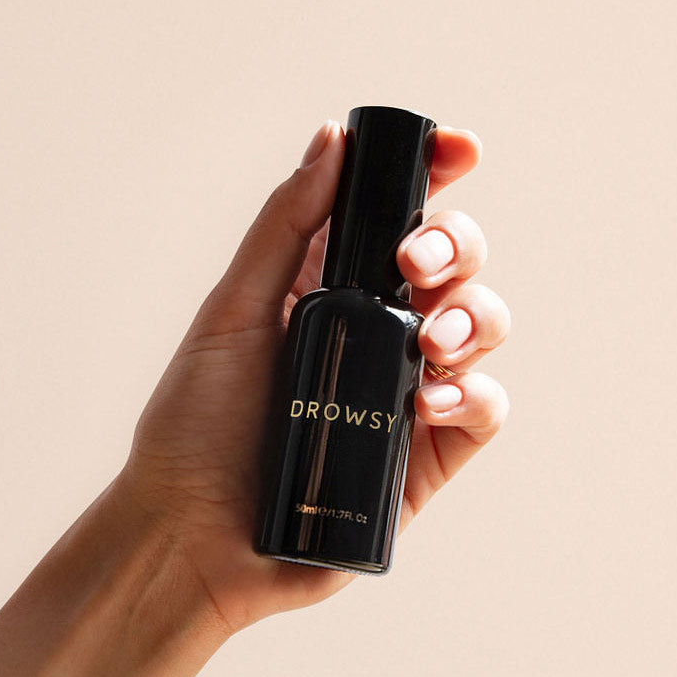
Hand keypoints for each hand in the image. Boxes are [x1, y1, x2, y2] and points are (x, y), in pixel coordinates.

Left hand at [118, 120, 509, 633]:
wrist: (192, 536)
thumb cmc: (194, 426)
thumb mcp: (232, 313)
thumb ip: (285, 228)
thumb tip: (333, 140)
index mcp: (327, 287)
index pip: (395, 217)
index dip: (434, 174)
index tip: (457, 150)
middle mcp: (374, 331)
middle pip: (453, 264)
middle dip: (455, 245)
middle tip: (414, 262)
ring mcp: (404, 391)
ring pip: (482, 327)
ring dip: (475, 315)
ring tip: (433, 338)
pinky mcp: (424, 455)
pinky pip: (483, 410)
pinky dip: (473, 395)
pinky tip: (429, 401)